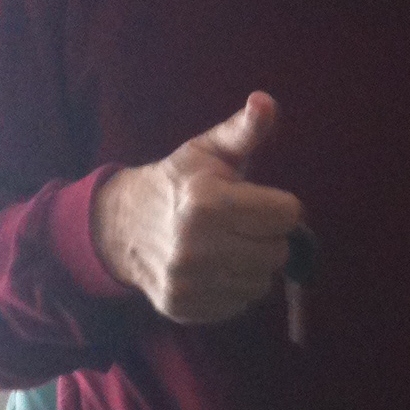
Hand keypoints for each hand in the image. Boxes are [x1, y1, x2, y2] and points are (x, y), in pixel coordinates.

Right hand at [91, 92, 302, 323]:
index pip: (289, 214)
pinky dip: (234, 286)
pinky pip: (239, 303)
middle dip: (268, 236)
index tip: (259, 200)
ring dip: (253, 264)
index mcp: (208, 201)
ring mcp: (188, 281)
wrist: (121, 226)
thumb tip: (266, 101)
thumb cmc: (179, 181)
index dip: (280, 205)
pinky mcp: (183, 308)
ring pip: (262, 282)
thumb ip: (245, 129)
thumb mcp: (209, 149)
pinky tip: (214, 266)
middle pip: (278, 252)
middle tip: (243, 224)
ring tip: (228, 244)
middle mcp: (196, 246)